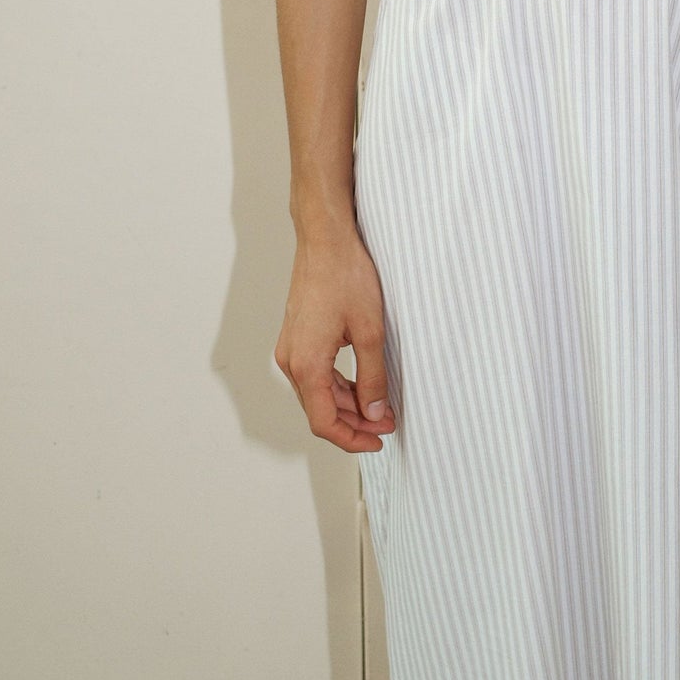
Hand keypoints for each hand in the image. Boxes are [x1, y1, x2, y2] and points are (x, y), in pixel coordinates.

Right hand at [275, 230, 396, 453]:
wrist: (326, 238)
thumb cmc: (346, 276)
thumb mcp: (370, 331)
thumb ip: (372, 378)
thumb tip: (374, 414)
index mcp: (306, 365)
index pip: (324, 422)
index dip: (352, 440)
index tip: (378, 442)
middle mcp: (292, 361)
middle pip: (320, 410)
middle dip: (355, 423)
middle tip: (388, 423)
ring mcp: (291, 348)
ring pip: (318, 393)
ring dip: (348, 404)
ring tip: (381, 407)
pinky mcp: (297, 336)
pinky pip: (316, 373)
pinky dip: (338, 385)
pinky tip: (362, 384)